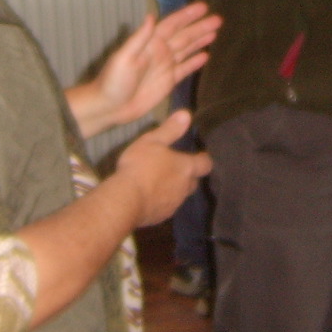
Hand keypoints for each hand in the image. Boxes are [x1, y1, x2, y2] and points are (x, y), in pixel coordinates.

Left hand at [68, 2, 220, 136]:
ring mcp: (164, 66)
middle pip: (184, 36)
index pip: (172, 25)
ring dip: (200, 40)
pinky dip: (195, 62)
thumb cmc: (112, 81)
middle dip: (201, 27)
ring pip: (187, 49)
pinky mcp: (167, 82)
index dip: (187, 16)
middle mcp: (159, 51)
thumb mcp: (124, 57)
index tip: (203, 7)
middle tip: (218, 19)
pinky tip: (206, 56)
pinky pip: (185, 69)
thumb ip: (139, 38)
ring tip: (216, 32)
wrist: (109, 107)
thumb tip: (151, 16)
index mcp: (150, 43)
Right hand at [114, 112, 212, 227]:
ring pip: (180, 195)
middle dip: (188, 175)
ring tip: (159, 181)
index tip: (199, 155)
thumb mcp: (152, 141)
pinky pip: (166, 206)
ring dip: (174, 188)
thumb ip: (170, 129)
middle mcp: (184, 188)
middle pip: (194, 182)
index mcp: (186, 168)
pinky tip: (148, 196)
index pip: (205, 164)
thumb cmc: (140, 166)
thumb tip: (186, 115)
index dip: (203, 159)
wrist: (125, 200)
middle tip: (176, 167)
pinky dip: (161, 201)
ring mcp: (173, 204)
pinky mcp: (161, 217)